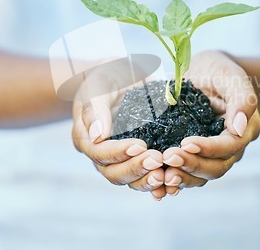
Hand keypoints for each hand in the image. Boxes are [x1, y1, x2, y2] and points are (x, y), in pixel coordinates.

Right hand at [72, 64, 166, 198]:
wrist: (122, 77)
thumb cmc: (107, 76)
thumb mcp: (99, 84)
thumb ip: (95, 108)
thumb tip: (97, 136)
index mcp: (85, 137)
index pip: (99, 152)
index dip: (119, 152)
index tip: (140, 145)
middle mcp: (100, 153)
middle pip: (114, 172)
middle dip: (136, 169)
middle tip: (158, 160)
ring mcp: (119, 159)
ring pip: (130, 180)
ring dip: (148, 180)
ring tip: (167, 176)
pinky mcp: (137, 159)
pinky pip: (145, 177)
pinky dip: (158, 183)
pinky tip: (173, 184)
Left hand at [162, 50, 259, 195]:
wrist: (205, 73)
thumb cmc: (220, 71)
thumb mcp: (232, 76)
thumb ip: (241, 98)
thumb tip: (238, 128)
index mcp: (245, 129)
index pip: (229, 147)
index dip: (208, 148)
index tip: (186, 143)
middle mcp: (231, 147)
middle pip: (215, 167)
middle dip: (192, 165)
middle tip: (167, 158)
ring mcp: (213, 154)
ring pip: (201, 176)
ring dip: (182, 177)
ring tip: (161, 174)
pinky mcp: (195, 156)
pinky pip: (187, 173)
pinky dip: (174, 179)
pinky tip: (158, 182)